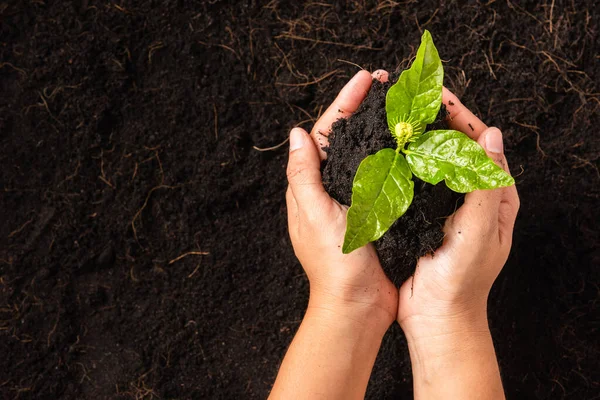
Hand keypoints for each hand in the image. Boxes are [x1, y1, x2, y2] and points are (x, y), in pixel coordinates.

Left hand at [286, 70, 397, 331]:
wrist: (357, 306)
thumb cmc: (334, 266)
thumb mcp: (315, 216)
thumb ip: (303, 175)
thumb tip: (295, 134)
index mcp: (312, 187)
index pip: (325, 134)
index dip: (344, 104)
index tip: (365, 80)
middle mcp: (331, 189)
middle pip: (346, 139)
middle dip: (364, 109)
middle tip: (387, 84)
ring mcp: (354, 200)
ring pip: (366, 155)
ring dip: (381, 128)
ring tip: (401, 105)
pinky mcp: (375, 213)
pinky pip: (384, 177)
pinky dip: (395, 157)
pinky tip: (412, 144)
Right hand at [397, 86, 519, 340]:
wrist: (434, 314)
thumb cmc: (462, 278)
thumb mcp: (479, 229)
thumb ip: (485, 183)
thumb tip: (492, 135)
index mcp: (494, 196)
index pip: (481, 145)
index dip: (462, 117)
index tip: (440, 95)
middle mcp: (470, 196)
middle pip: (456, 148)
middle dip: (436, 122)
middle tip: (412, 100)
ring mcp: (444, 205)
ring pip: (432, 162)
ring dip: (417, 139)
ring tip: (397, 118)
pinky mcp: (420, 215)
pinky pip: (413, 182)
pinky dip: (402, 163)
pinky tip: (385, 152)